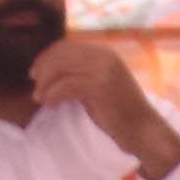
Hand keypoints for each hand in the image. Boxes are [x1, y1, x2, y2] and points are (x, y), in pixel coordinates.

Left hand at [22, 33, 179, 179]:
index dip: (46, 57)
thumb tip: (51, 68)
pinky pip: (66, 86)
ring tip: (40, 98)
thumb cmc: (122, 113)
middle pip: (60, 54)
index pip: (66, 46)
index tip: (35, 73)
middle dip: (42, 69)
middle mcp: (104, 56)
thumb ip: (82, 72)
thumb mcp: (100, 84)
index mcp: (104, 53)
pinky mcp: (100, 86)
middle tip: (34, 86)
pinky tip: (50, 104)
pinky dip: (53, 95)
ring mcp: (103, 70)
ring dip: (45, 84)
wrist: (145, 133)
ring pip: (60, 68)